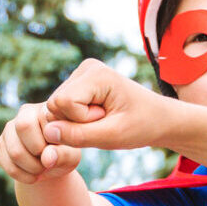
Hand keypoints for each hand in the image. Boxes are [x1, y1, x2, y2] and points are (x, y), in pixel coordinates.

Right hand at [0, 102, 82, 185]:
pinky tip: (32, 174)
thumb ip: (64, 155)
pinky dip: (21, 175)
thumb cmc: (64, 155)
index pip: (43, 118)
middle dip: (39, 151)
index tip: (57, 149)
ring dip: (31, 168)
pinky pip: (6, 163)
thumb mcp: (71, 157)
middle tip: (48, 162)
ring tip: (42, 169)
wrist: (49, 165)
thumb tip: (46, 158)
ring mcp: (10, 128)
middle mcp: (25, 113)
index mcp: (45, 109)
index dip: (47, 141)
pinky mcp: (1, 144)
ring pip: (15, 151)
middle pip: (22, 127)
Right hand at [38, 60, 178, 154]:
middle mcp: (85, 68)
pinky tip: (99, 117)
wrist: (158, 117)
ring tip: (104, 119)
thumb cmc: (141, 126)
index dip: (80, 120)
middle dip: (76, 122)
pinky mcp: (78, 85)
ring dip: (77, 122)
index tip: (107, 119)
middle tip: (106, 121)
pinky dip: (77, 119)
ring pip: (55, 108)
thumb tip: (48, 131)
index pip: (62, 103)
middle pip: (55, 105)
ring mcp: (80, 75)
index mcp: (96, 74)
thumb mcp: (112, 137)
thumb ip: (78, 136)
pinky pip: (60, 109)